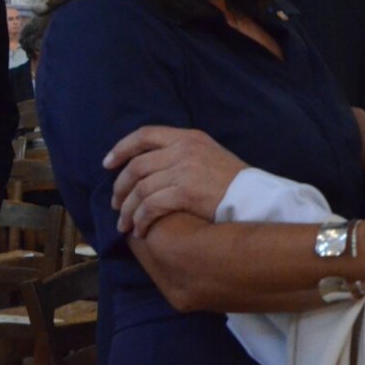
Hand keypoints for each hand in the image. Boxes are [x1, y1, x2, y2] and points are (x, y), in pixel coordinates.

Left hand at [105, 126, 247, 236]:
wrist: (256, 197)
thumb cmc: (234, 181)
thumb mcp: (210, 154)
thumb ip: (183, 154)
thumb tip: (150, 166)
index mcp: (189, 137)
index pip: (145, 135)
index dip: (121, 148)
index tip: (108, 163)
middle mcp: (184, 150)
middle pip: (136, 166)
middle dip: (120, 187)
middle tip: (116, 204)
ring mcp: (184, 170)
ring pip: (140, 190)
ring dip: (127, 210)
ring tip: (124, 224)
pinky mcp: (186, 193)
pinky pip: (150, 206)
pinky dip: (140, 220)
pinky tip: (141, 230)